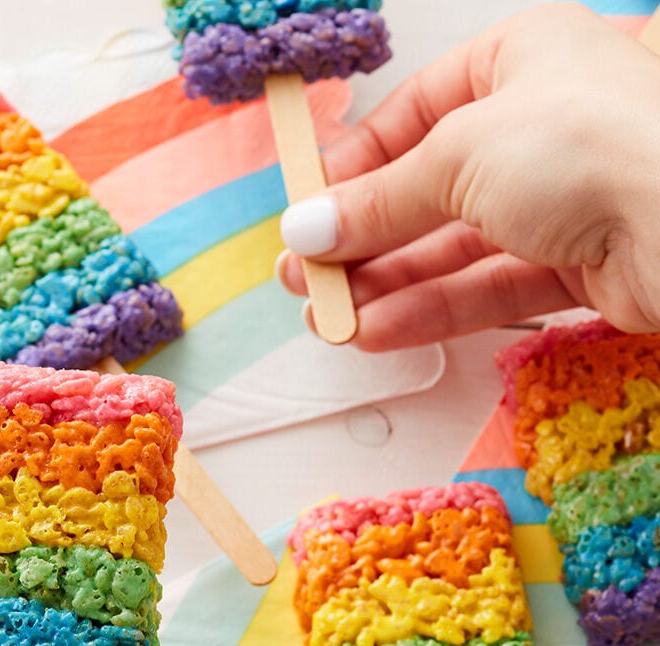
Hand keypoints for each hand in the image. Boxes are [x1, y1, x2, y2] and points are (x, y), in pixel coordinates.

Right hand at [278, 2, 659, 350]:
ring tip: (328, 316)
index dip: (354, 166)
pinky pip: (488, 287)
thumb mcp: (459, 154)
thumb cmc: (594, 140)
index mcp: (519, 61)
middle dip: (361, 237)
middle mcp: (542, 126)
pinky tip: (377, 330)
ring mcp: (563, 200)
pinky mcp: (579, 267)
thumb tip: (308, 228)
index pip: (414, 114)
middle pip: (428, 189)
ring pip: (454, 247)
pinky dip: (430, 310)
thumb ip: (379, 200)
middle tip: (304, 275)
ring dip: (386, 283)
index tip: (307, 210)